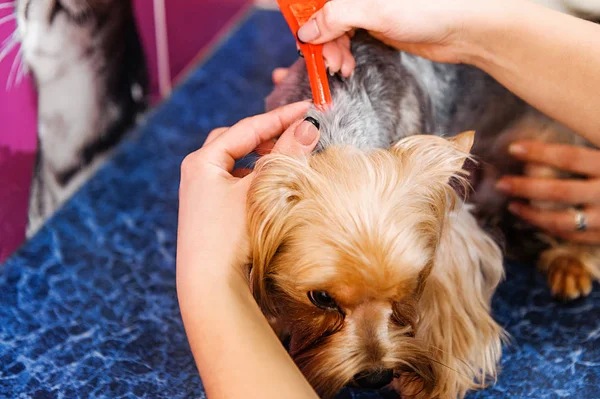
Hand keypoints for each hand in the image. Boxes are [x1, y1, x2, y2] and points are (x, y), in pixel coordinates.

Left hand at [176, 102, 319, 284]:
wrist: (209, 285)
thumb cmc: (230, 236)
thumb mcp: (260, 191)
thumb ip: (285, 156)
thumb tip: (308, 126)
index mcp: (202, 161)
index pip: (247, 128)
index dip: (281, 117)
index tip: (308, 107)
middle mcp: (197, 173)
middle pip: (236, 141)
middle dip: (267, 135)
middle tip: (296, 134)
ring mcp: (200, 193)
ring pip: (236, 163)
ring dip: (261, 158)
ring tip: (285, 159)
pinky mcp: (208, 211)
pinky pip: (234, 183)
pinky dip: (254, 179)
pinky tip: (270, 187)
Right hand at [295, 0, 491, 65]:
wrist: (461, 29)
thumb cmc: (427, 10)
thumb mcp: (376, 12)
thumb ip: (337, 17)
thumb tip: (306, 31)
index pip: (318, 2)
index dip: (307, 20)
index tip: (303, 41)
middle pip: (325, 18)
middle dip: (323, 43)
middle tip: (330, 63)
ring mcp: (367, 11)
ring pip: (335, 32)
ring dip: (333, 53)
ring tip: (342, 68)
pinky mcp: (375, 27)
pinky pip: (348, 41)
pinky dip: (344, 55)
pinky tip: (347, 67)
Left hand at [496, 141, 599, 243]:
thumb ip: (588, 152)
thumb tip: (557, 118)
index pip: (570, 157)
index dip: (539, 152)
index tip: (513, 148)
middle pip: (559, 191)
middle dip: (526, 187)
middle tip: (501, 183)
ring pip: (561, 220)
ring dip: (532, 214)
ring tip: (512, 204)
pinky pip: (572, 236)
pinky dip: (548, 228)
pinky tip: (531, 219)